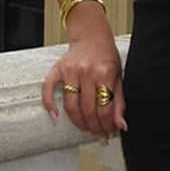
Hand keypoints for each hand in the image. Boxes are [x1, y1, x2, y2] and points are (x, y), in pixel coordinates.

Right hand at [42, 24, 125, 140]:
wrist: (91, 35)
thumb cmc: (106, 56)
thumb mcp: (119, 76)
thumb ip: (119, 101)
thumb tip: (121, 125)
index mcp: (105, 73)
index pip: (105, 108)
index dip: (107, 125)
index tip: (109, 133)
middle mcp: (87, 72)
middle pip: (89, 110)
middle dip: (95, 127)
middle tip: (98, 136)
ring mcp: (70, 71)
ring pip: (71, 106)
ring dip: (79, 123)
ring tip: (86, 130)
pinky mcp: (58, 69)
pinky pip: (48, 89)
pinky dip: (49, 105)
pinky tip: (55, 117)